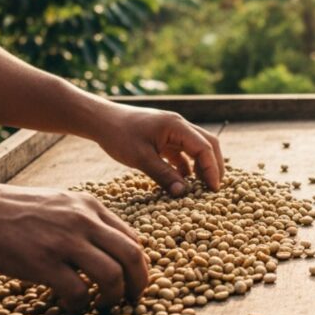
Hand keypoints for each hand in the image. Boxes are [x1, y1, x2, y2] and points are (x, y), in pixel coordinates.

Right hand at [0, 182, 148, 311]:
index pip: (132, 238)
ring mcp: (65, 241)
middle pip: (132, 256)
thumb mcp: (60, 204)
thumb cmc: (14, 211)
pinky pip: (78, 292)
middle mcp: (83, 221)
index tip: (133, 281)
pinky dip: (80, 306)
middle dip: (139, 284)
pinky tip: (71, 307)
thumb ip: (87, 221)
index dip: (139, 265)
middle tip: (131, 300)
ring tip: (103, 306)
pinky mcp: (44, 262)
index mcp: (90, 207)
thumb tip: (111, 247)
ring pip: (112, 276)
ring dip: (113, 298)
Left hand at [92, 104, 224, 194]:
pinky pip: (183, 152)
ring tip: (202, 188)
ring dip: (202, 167)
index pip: (204, 148)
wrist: (100, 120)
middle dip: (214, 166)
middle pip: (208, 145)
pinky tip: (183, 181)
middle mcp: (179, 126)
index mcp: (177, 126)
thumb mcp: (141, 158)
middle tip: (215, 189)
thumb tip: (183, 193)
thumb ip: (163, 175)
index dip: (212, 169)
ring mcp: (172, 131)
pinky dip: (187, 167)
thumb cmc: (119, 135)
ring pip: (197, 148)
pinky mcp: (164, 138)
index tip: (213, 190)